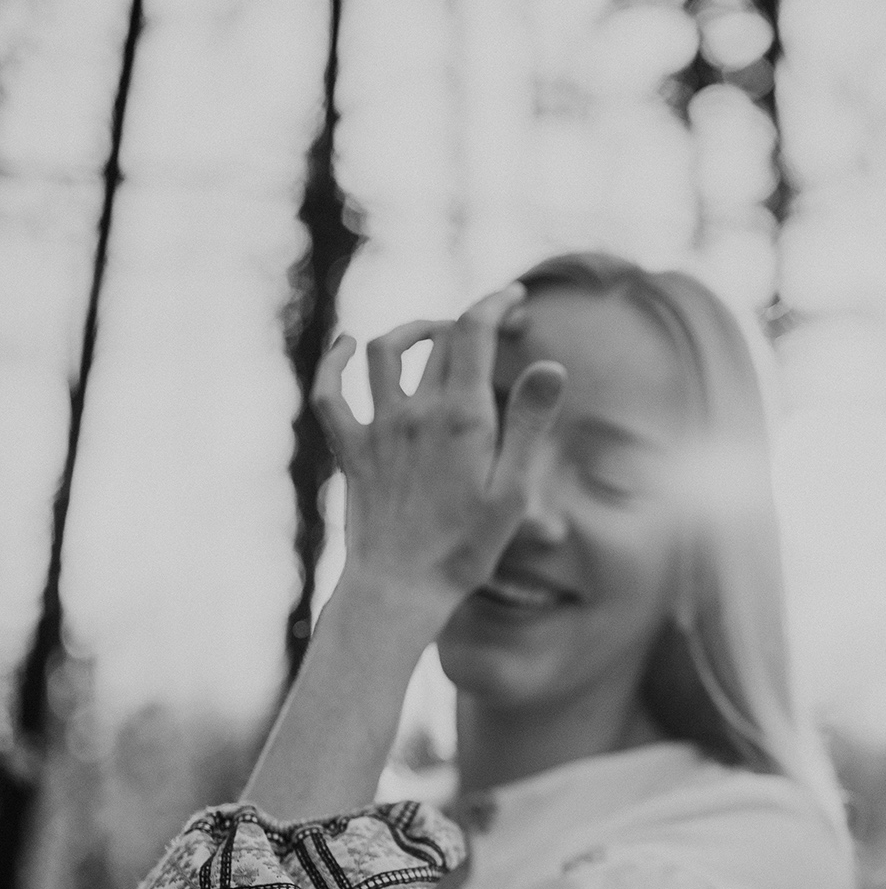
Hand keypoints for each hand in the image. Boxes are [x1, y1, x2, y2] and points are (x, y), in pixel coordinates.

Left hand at [312, 283, 565, 635]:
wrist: (402, 588)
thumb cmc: (466, 548)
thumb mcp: (513, 490)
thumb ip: (530, 423)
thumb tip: (552, 365)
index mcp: (461, 418)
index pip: (473, 330)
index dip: (494, 303)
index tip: (514, 299)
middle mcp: (415, 412)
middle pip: (438, 340)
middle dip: (468, 323)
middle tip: (493, 333)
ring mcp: (378, 429)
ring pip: (383, 350)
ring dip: (411, 331)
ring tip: (434, 336)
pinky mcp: (352, 451)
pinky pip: (330, 394)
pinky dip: (334, 363)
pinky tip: (345, 346)